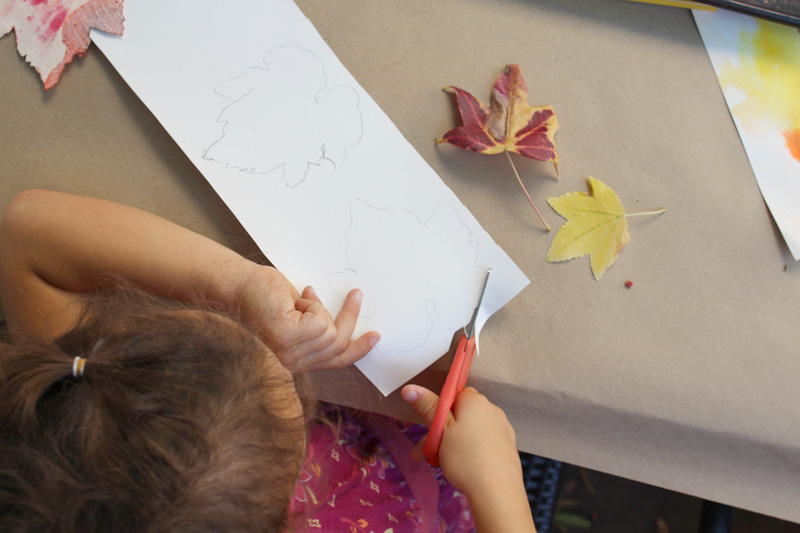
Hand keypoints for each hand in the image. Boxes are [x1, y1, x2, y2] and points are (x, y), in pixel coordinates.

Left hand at [238, 265, 379, 370]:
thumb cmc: (262, 297)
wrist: (236, 286)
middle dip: (349, 317)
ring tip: (303, 297)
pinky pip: (320, 322)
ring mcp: (289, 354)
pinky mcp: (288, 337)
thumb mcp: (297, 315)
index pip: (334, 362)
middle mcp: (292, 364)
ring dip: (319, 308)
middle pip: (338, 345)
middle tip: (356, 294)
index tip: (374, 337)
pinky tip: (295, 301)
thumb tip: (340, 324)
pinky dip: (312, 305)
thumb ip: (314, 328)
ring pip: (330, 332)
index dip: (357, 350)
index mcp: (294, 362)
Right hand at [401, 385, 521, 496]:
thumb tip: (410, 389)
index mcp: (476, 401)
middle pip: (461, 414)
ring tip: (440, 463)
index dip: (439, 410)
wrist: (497, 493)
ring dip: (454, 443)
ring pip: (471, 430)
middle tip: (425, 453)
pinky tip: (463, 467)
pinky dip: (471, 450)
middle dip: (442, 432)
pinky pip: (484, 442)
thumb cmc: (465, 459)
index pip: (454, 394)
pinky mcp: (508, 446)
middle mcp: (492, 410)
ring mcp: (503, 428)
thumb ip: (427, 407)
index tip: (430, 428)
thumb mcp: (441, 431)